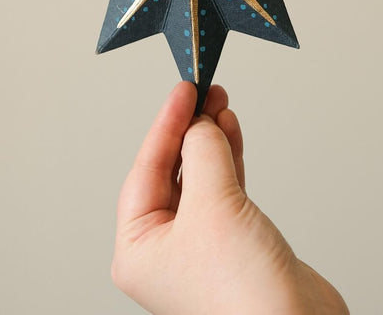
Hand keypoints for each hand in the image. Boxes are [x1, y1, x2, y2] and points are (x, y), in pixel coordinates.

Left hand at [112, 82, 348, 314]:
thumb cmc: (243, 293)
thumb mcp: (212, 205)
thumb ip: (202, 154)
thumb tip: (200, 123)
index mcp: (138, 249)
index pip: (146, 169)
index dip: (166, 124)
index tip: (183, 90)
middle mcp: (164, 249)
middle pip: (171, 171)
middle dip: (190, 129)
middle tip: (204, 91)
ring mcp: (200, 246)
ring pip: (199, 177)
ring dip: (210, 140)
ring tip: (220, 104)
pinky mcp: (233, 243)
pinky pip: (224, 189)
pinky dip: (229, 159)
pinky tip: (231, 132)